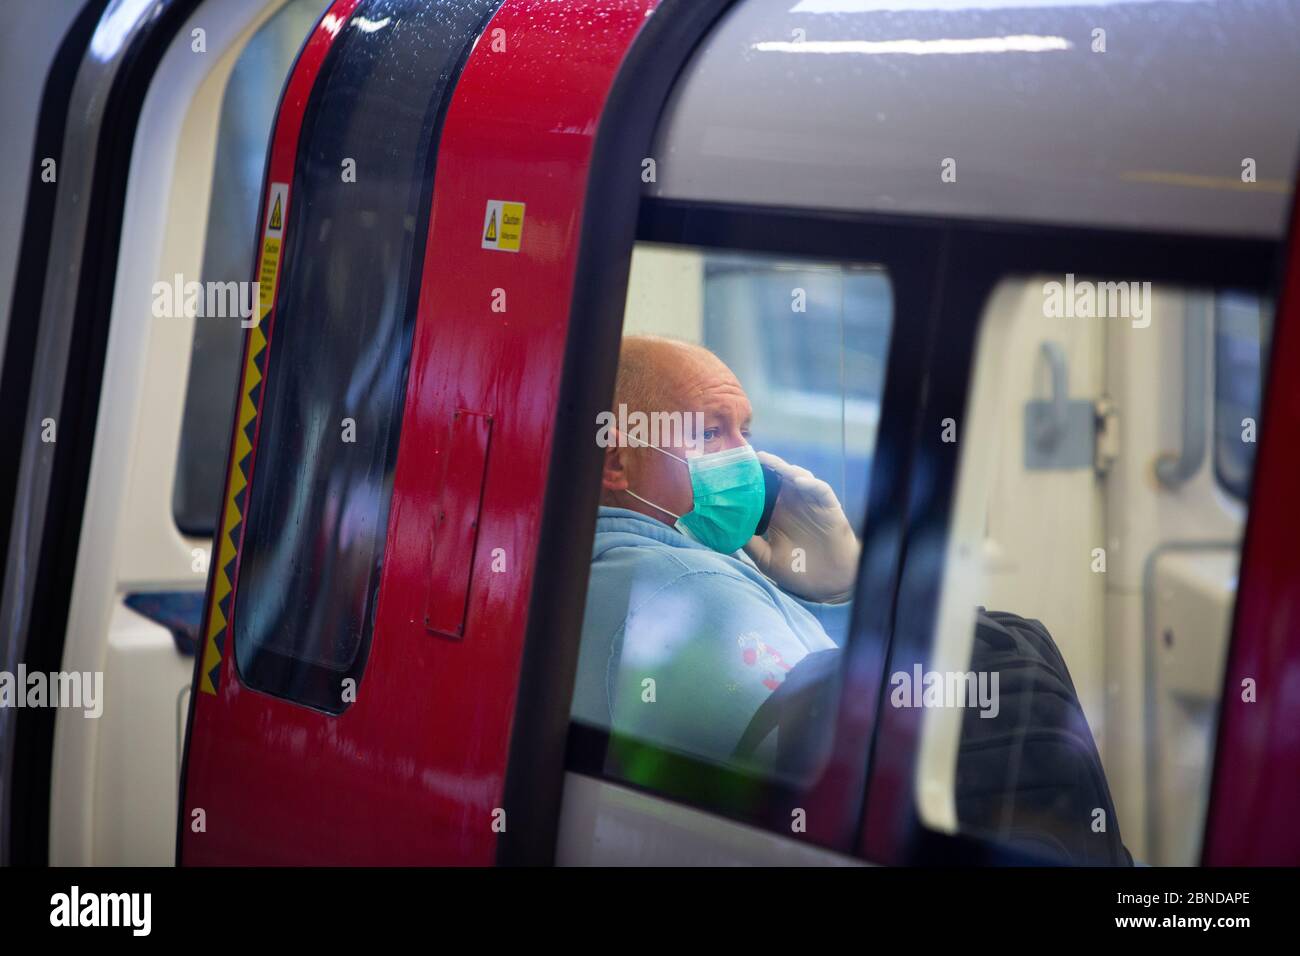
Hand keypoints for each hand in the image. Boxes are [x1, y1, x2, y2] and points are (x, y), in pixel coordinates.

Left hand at [744, 451, 859, 602]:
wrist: (828, 585)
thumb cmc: (798, 571)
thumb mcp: (767, 559)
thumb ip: (750, 544)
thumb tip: (725, 531)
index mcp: (776, 514)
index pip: (761, 491)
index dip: (749, 480)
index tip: (732, 469)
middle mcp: (792, 505)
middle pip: (777, 478)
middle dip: (764, 466)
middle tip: (747, 456)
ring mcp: (810, 504)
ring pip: (797, 478)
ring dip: (784, 469)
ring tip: (768, 462)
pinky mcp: (828, 508)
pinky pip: (821, 490)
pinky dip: (810, 483)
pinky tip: (797, 481)